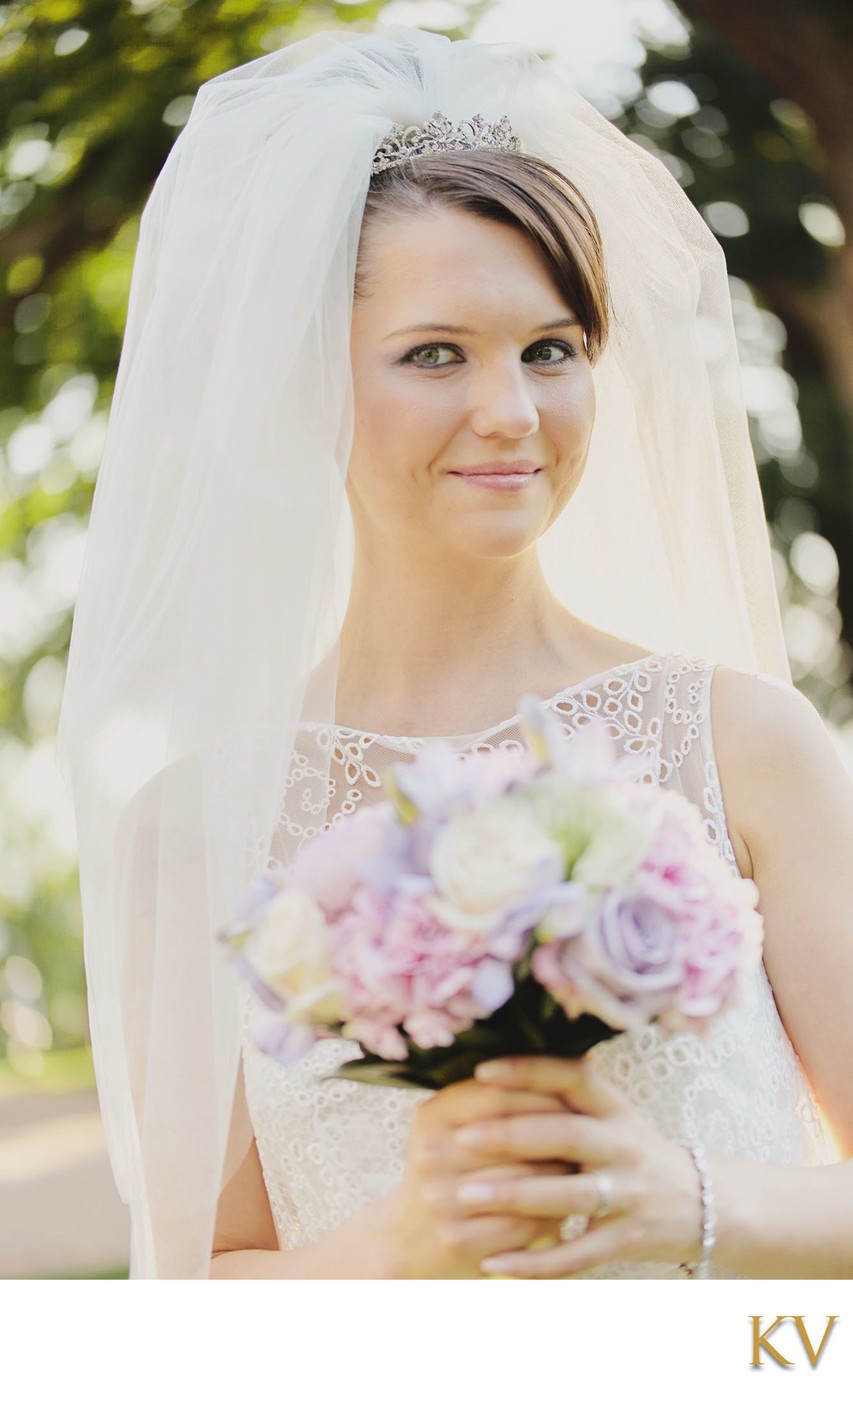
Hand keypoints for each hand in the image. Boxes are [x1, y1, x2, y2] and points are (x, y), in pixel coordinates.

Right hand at [382, 1076, 573, 1277]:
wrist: (411, 1241)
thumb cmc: (452, 1171)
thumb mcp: (456, 1126)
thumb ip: (497, 1098)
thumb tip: (570, 1063)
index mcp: (432, 1115)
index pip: (500, 1094)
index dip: (544, 1095)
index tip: (577, 1100)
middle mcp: (431, 1153)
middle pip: (516, 1137)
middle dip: (559, 1138)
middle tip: (591, 1136)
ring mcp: (442, 1199)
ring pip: (526, 1181)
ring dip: (562, 1177)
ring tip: (585, 1169)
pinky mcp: (458, 1240)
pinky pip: (524, 1224)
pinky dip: (552, 1216)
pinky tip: (566, 1209)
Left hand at [425, 1055, 702, 1277]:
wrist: (704, 1202)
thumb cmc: (633, 1151)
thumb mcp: (610, 1114)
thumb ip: (564, 1097)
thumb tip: (489, 1072)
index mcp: (614, 1108)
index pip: (573, 1077)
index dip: (530, 1071)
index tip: (482, 1072)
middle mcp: (624, 1145)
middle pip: (567, 1135)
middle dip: (512, 1135)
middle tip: (462, 1138)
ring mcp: (628, 1195)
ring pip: (570, 1195)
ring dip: (516, 1195)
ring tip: (466, 1195)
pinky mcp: (626, 1240)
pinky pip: (576, 1254)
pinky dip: (534, 1263)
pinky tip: (493, 1263)